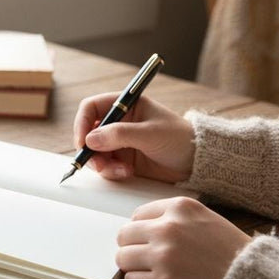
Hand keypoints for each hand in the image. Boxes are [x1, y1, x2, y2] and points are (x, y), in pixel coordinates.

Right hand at [73, 93, 194, 182]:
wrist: (196, 163)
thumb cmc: (180, 139)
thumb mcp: (150, 134)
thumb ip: (120, 135)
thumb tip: (91, 139)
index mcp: (126, 105)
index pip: (92, 108)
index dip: (82, 123)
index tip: (83, 141)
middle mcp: (119, 122)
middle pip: (89, 133)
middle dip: (90, 150)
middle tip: (98, 163)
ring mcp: (119, 142)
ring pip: (95, 152)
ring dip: (102, 164)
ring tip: (120, 170)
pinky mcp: (122, 160)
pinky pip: (106, 166)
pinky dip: (112, 172)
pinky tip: (128, 173)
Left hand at [115, 197, 250, 278]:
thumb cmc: (235, 256)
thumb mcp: (208, 221)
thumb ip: (176, 220)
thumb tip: (142, 229)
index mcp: (181, 208)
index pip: (137, 215)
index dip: (141, 232)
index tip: (148, 242)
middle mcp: (169, 228)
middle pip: (125, 235)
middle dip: (133, 248)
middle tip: (146, 261)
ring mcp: (163, 256)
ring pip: (123, 258)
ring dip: (135, 268)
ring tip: (154, 275)